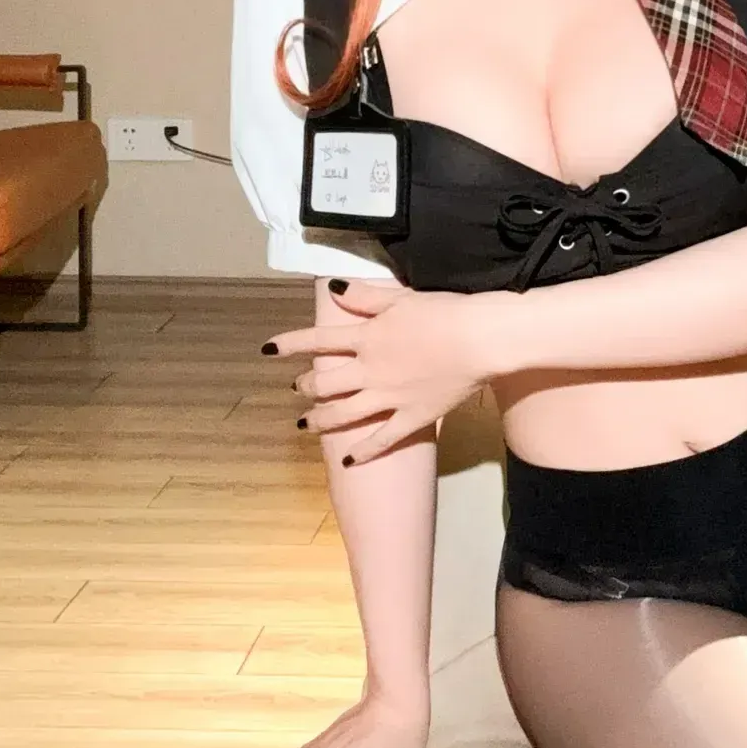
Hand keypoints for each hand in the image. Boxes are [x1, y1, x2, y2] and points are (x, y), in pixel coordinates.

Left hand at [271, 282, 513, 462]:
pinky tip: (348, 460)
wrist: (479, 338)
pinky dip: (363, 451)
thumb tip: (334, 287)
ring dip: (320, 420)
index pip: (317, 340)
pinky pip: (381, 439)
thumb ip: (365, 297)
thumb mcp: (400, 298)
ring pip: (344, 415)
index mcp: (366, 338)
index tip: (267, 350)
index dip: (289, 344)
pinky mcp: (411, 418)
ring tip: (305, 424)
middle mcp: (370, 370)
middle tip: (298, 389)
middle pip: (326, 383)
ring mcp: (389, 398)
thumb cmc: (443, 311)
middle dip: (306, 387)